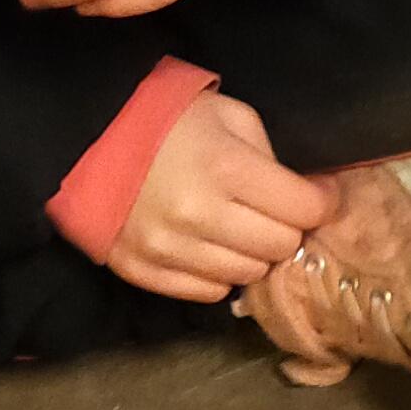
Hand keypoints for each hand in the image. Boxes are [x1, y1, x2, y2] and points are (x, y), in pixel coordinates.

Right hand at [108, 90, 336, 301]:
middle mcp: (198, 215)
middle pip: (279, 247)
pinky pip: (207, 293)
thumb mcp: (232, 116)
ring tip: (240, 228)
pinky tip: (211, 246)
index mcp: (225, 168)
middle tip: (276, 213)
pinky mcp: (143, 271)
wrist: (88, 138)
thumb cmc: (170, 120)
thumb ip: (272, 158)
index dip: (321, 203)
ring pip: (247, 275)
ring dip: (253, 254)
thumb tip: (309, 197)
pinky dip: (218, 273)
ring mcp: (167, 248)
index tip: (319, 197)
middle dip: (288, 229)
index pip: (303, 209)